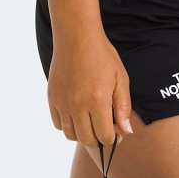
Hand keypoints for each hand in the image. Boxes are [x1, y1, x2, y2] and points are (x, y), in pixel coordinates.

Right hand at [47, 30, 132, 146]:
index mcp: (98, 101)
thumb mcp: (120, 80)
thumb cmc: (102, 57)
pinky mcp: (52, 99)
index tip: (117, 131)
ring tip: (91, 121)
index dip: (114, 139)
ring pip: (71, 135)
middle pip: (88, 140)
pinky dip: (68, 125)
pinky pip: (58, 124)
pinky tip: (77, 114)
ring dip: (83, 134)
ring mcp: (63, 103)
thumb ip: (123, 108)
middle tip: (105, 128)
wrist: (76, 36)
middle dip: (99, 140)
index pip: (105, 137)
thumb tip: (126, 132)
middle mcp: (78, 105)